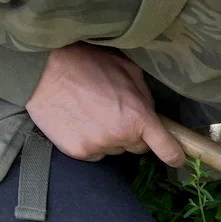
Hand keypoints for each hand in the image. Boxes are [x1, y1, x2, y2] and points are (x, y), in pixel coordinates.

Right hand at [25, 45, 184, 166]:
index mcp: (138, 116)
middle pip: (138, 147)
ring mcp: (98, 145)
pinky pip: (94, 153)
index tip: (177, 158)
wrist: (43, 68)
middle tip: (114, 111)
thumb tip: (153, 115)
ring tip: (92, 111)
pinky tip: (79, 120)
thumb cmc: (87, 63)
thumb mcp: (127, 71)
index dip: (174, 155)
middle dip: (133, 133)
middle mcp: (121, 135)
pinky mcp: (78, 151)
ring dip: (110, 136)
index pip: (166, 148)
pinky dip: (90, 141)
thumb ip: (145, 97)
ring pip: (115, 149)